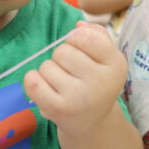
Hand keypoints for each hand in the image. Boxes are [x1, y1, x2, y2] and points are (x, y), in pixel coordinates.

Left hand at [24, 21, 126, 135]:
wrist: (91, 123)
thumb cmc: (96, 83)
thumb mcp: (106, 59)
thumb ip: (96, 35)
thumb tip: (78, 24)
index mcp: (116, 65)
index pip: (85, 36)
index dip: (76, 38)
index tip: (80, 51)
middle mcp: (100, 82)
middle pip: (63, 50)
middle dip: (62, 57)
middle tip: (72, 74)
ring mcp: (78, 97)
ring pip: (46, 65)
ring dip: (49, 71)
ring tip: (63, 85)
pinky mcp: (57, 109)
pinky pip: (32, 80)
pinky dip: (33, 80)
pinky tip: (45, 88)